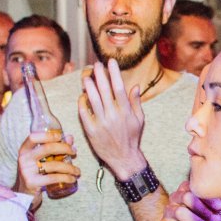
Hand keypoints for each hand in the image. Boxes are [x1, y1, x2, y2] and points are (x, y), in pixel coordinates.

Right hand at [15, 130, 78, 200]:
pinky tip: (72, 179)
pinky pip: (53, 178)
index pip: (33, 137)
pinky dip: (66, 178)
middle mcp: (24, 159)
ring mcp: (27, 171)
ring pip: (53, 165)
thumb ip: (54, 147)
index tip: (61, 136)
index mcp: (24, 150)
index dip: (48, 135)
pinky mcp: (32, 182)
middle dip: (64, 148)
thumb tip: (70, 137)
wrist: (25, 193)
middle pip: (47, 148)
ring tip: (77, 171)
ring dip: (69, 167)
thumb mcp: (41, 158)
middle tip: (74, 152)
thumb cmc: (36, 172)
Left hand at [79, 61, 146, 178]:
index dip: (114, 73)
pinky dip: (82, 103)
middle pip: (105, 90)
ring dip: (89, 86)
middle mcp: (113, 115)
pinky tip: (82, 96)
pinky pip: (84, 114)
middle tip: (96, 64)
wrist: (124, 158)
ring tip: (86, 77)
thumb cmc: (132, 138)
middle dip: (100, 75)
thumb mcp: (139, 120)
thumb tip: (135, 86)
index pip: (119, 87)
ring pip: (93, 100)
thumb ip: (135, 102)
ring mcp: (101, 123)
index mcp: (126, 111)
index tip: (111, 62)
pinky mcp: (91, 131)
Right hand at [161, 179, 220, 220]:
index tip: (220, 207)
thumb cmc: (204, 216)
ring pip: (180, 212)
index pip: (195, 188)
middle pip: (187, 198)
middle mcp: (175, 197)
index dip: (208, 198)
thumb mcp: (210, 208)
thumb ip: (214, 205)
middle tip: (217, 220)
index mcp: (186, 188)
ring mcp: (168, 210)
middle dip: (203, 210)